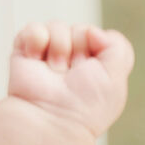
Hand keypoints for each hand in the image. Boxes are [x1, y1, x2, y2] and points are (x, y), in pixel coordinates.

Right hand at [9, 21, 133, 138]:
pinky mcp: (26, 53)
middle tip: (73, 74)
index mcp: (96, 68)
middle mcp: (73, 61)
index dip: (101, 48)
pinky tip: (36, 59)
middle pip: (82, 30)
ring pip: (58, 27)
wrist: (52, 117)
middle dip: (79, 49)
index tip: (94, 71)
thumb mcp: (116, 78)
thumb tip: (92, 31)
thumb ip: (118, 47)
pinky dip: (36, 39)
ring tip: (55, 70)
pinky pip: (33, 29)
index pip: (103, 38)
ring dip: (59, 47)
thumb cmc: (85, 105)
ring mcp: (49, 56)